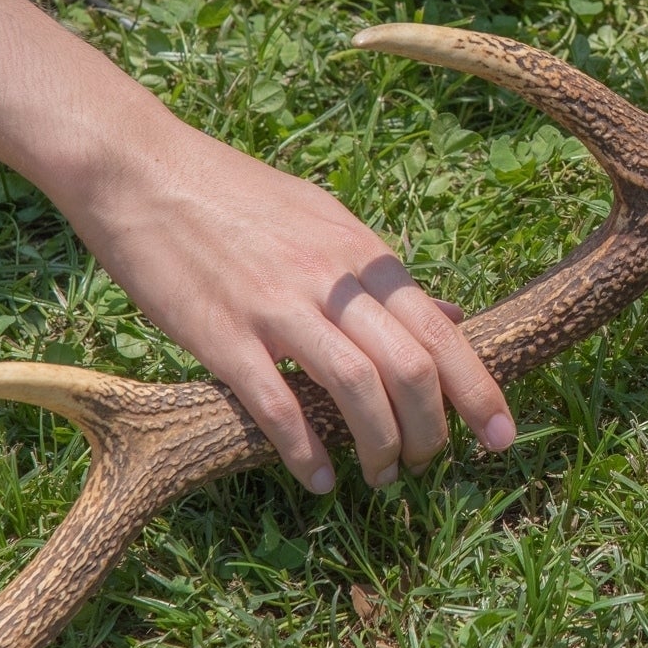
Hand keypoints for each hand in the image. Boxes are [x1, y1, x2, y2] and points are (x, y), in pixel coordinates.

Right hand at [56, 117, 515, 492]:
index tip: (504, 437)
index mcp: (362, 255)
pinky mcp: (220, 332)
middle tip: (428, 464)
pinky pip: (275, 402)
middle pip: (409, 367)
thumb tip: (452, 314)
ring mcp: (276, 305)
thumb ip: (385, 275)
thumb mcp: (327, 220)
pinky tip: (319, 478)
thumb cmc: (238, 197)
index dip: (479, 390)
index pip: (441, 331)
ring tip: (381, 476)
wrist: (143, 169)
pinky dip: (304, 449)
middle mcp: (331, 280)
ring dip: (378, 445)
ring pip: (355, 387)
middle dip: (431, 430)